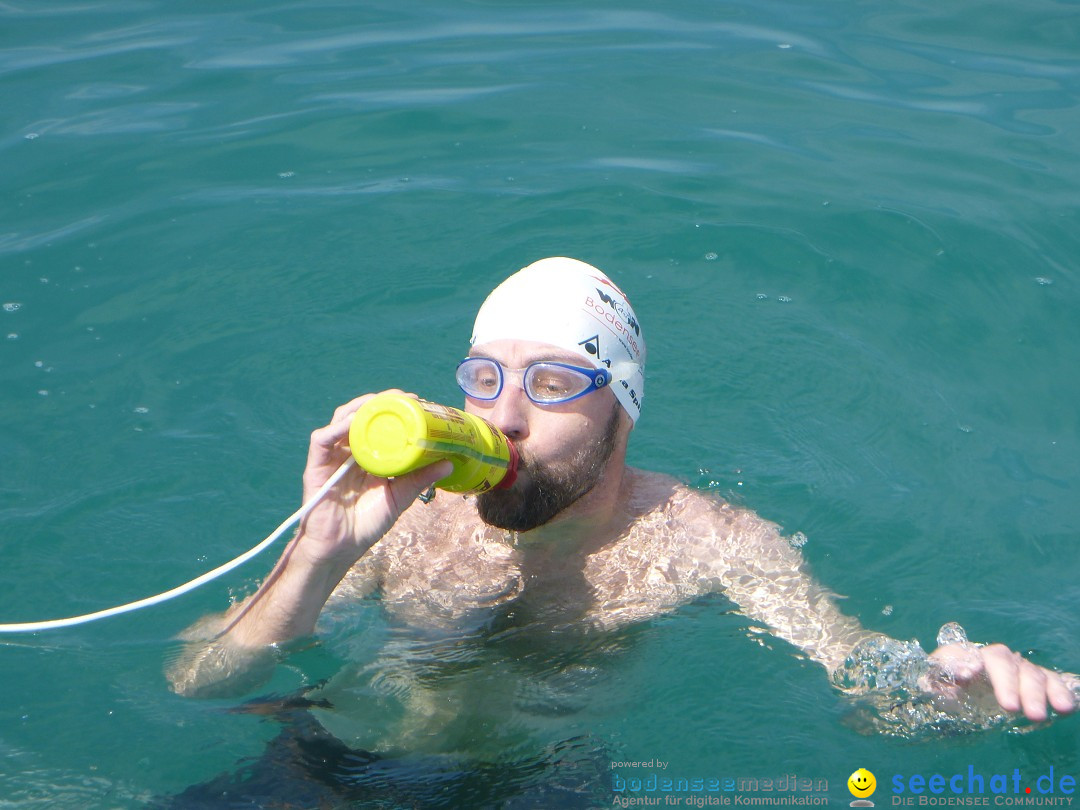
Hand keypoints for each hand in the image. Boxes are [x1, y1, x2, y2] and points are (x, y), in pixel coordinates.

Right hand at [296, 390, 451, 569]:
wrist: (340, 549)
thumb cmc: (367, 524)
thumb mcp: (399, 497)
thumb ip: (419, 480)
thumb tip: (448, 463)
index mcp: (368, 455)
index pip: (379, 422)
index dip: (394, 407)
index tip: (417, 401)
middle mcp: (349, 451)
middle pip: (360, 414)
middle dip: (380, 401)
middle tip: (404, 397)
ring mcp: (332, 457)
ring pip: (340, 420)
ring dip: (360, 407)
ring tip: (381, 403)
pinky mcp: (316, 466)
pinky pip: (322, 440)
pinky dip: (337, 428)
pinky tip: (353, 423)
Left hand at [927, 641, 1077, 722]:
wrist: (964, 699)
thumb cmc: (946, 691)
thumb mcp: (932, 690)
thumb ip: (932, 683)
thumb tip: (955, 677)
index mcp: (963, 656)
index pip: (964, 652)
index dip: (966, 662)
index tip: (966, 676)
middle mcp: (993, 659)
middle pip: (1004, 662)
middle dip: (1010, 685)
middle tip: (1012, 709)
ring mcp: (1017, 670)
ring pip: (1032, 672)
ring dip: (1042, 692)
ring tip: (1049, 712)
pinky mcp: (1035, 684)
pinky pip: (1054, 682)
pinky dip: (1063, 691)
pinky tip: (1068, 706)